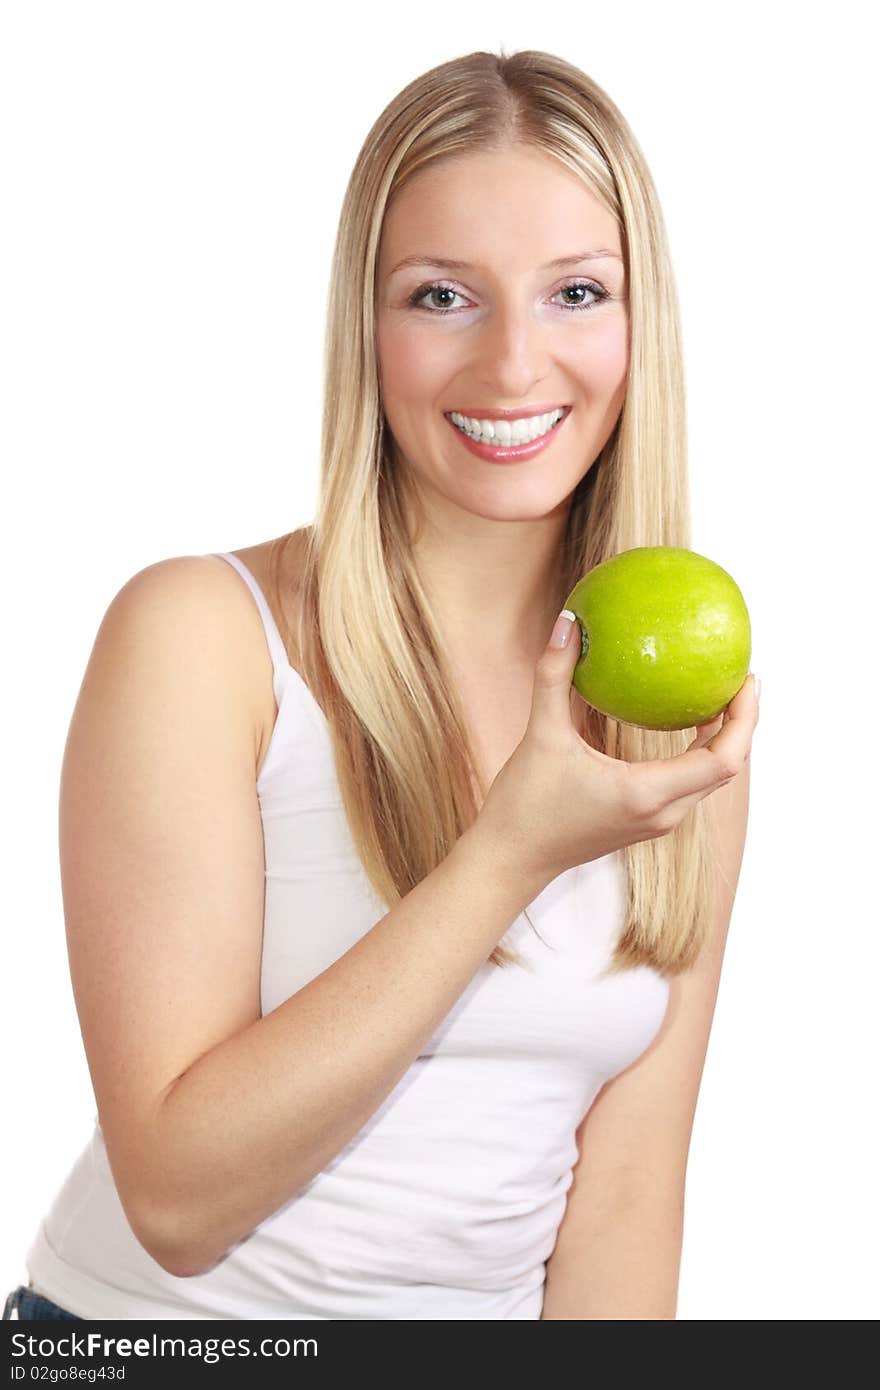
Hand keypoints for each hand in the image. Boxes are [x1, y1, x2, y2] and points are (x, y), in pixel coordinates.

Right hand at [477, 611, 759, 883]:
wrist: (511, 859)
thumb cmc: (525, 806)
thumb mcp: (540, 735)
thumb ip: (554, 676)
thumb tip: (568, 622)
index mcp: (646, 793)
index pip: (724, 760)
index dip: (745, 719)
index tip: (747, 679)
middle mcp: (662, 813)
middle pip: (727, 768)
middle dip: (741, 723)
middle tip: (737, 676)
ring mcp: (656, 822)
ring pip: (709, 779)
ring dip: (723, 739)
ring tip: (718, 694)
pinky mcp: (645, 822)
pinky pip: (688, 784)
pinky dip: (698, 753)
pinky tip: (683, 722)